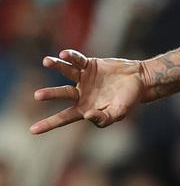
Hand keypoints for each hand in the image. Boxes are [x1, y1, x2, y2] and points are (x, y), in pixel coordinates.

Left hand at [29, 50, 145, 134]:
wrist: (140, 80)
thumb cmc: (131, 100)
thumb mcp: (119, 113)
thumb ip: (104, 118)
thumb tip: (87, 116)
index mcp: (86, 108)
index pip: (65, 117)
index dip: (49, 123)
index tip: (32, 130)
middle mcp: (81, 93)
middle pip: (62, 94)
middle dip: (50, 94)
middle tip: (37, 96)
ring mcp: (84, 78)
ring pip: (66, 71)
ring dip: (56, 66)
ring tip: (47, 62)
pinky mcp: (89, 65)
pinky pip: (77, 60)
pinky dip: (71, 56)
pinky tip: (63, 54)